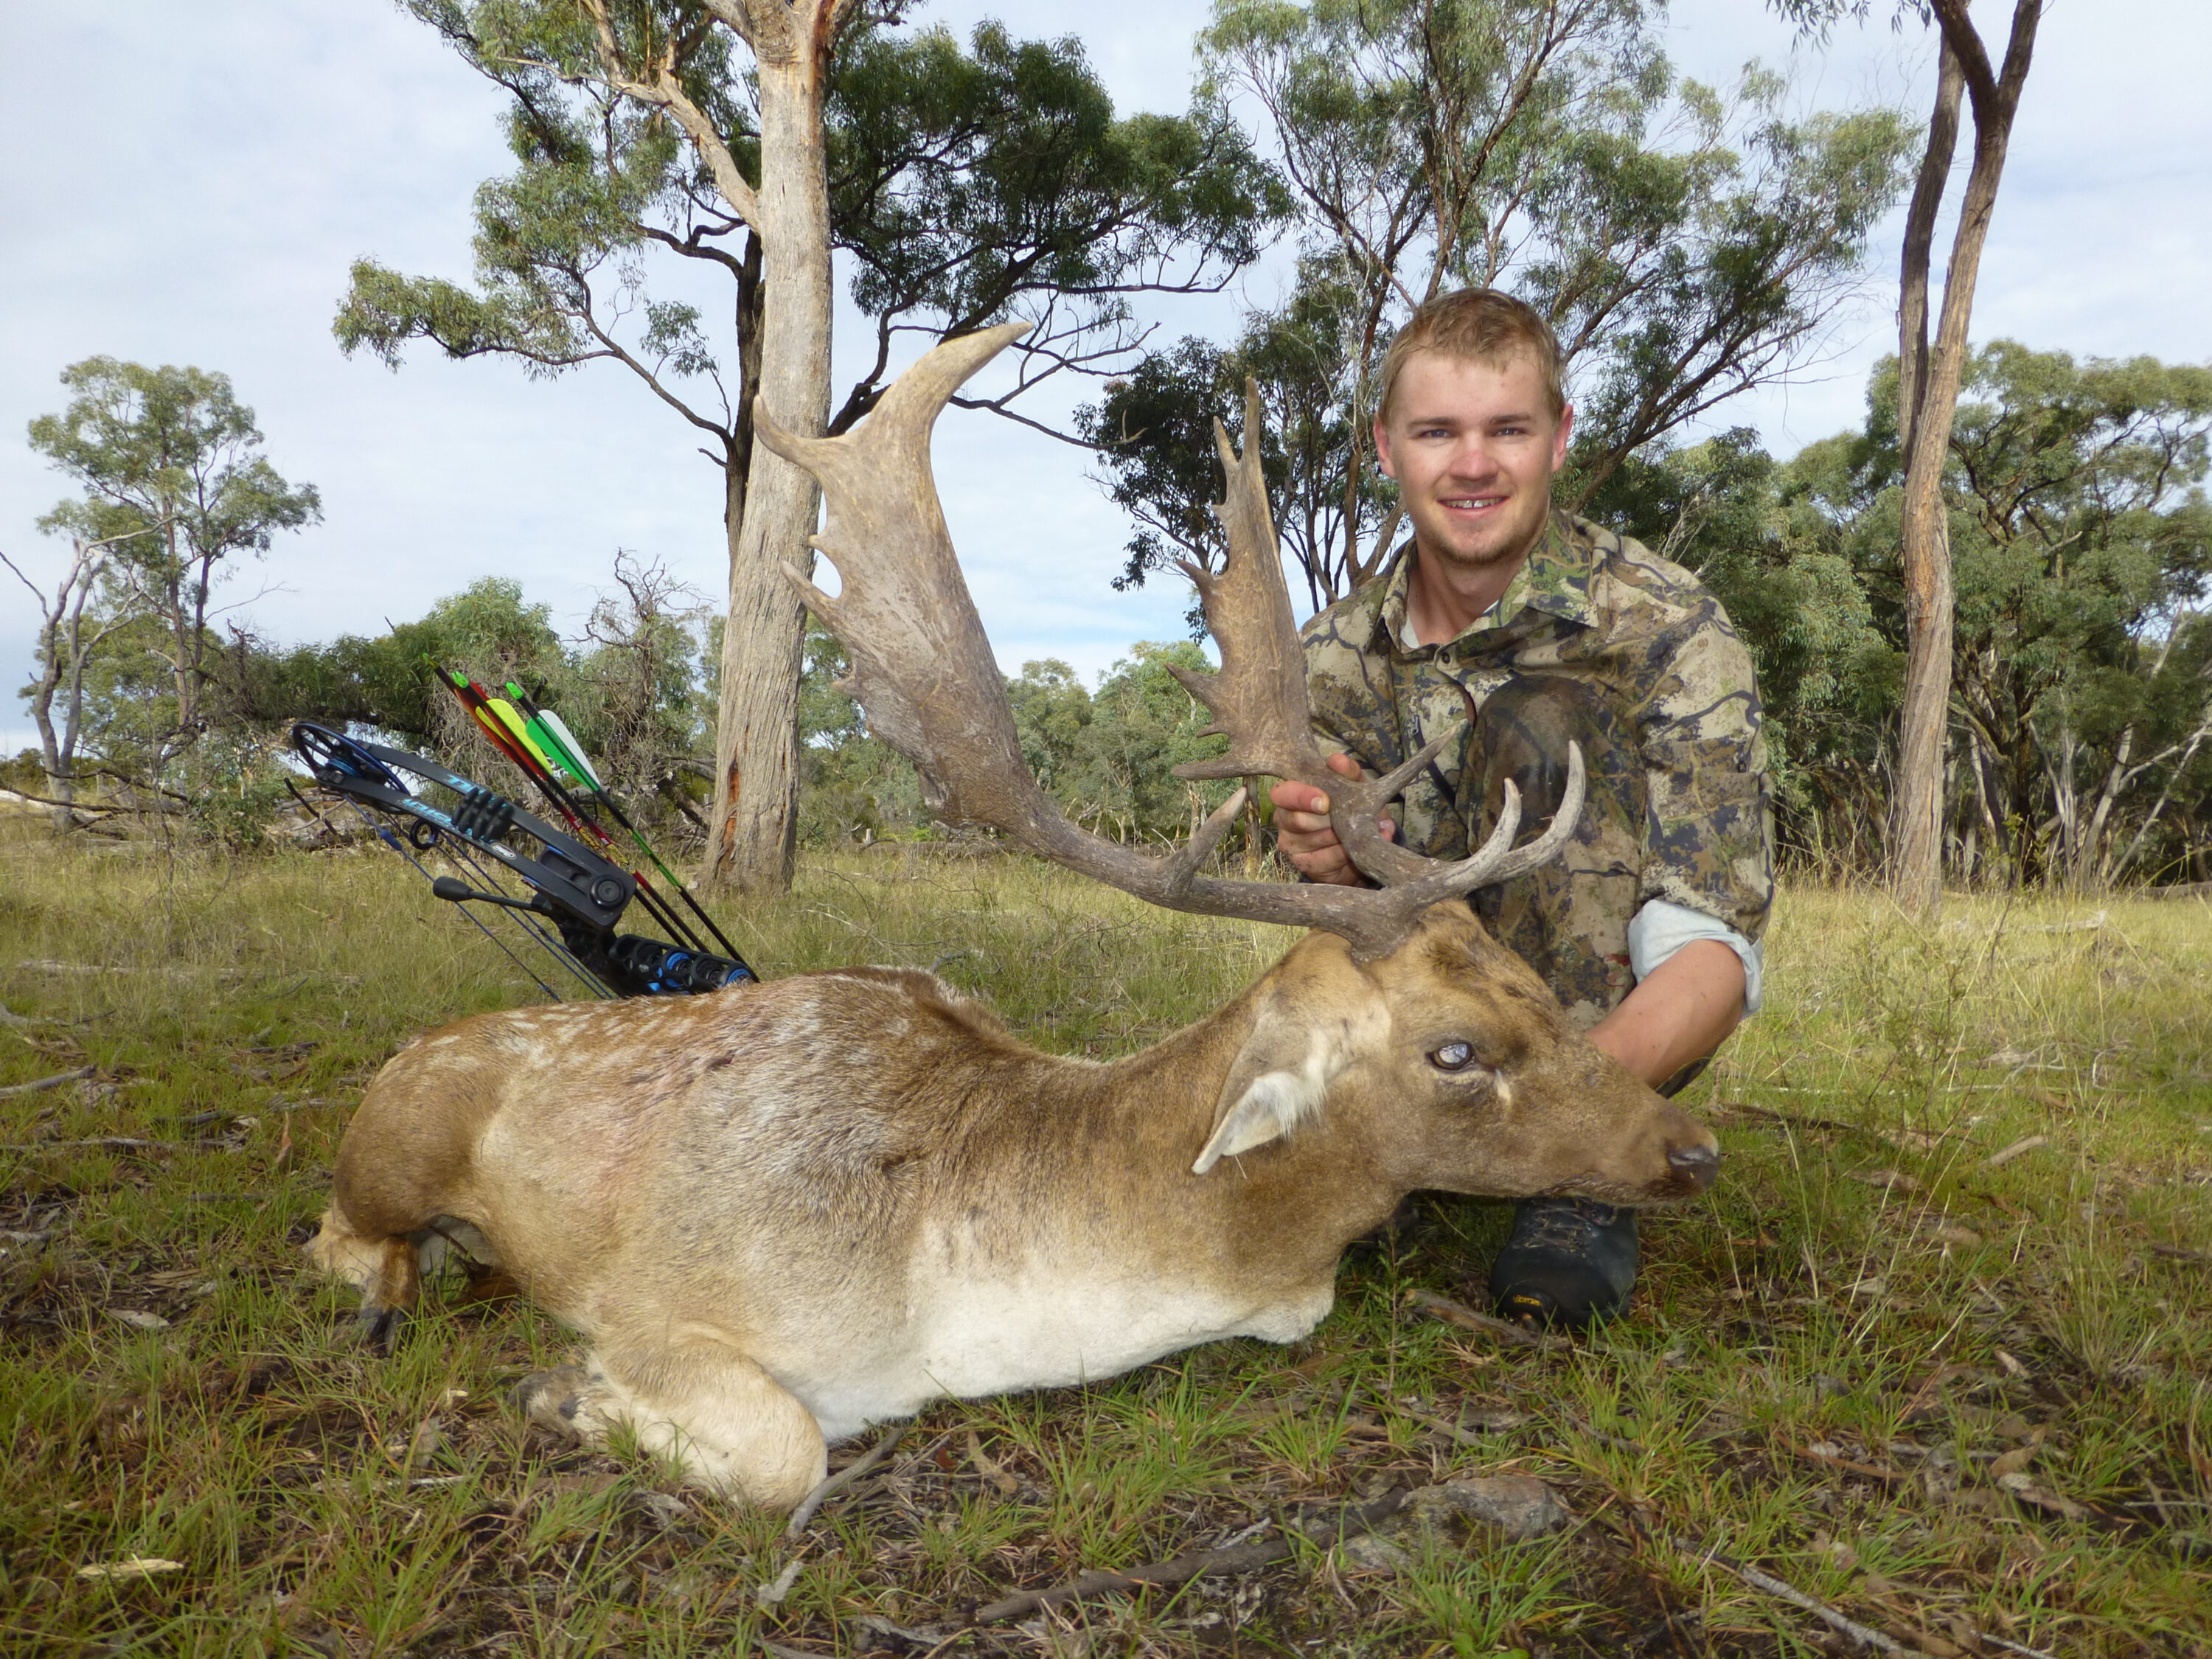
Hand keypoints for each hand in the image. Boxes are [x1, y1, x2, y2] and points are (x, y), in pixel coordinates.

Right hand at [1268, 752, 1395, 885]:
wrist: (1363, 844)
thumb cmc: (1352, 810)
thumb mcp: (1355, 787)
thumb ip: (1348, 772)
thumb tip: (1337, 760)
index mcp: (1292, 795)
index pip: (1282, 794)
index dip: (1301, 797)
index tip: (1325, 802)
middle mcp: (1285, 820)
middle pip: (1297, 820)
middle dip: (1327, 820)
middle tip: (1348, 818)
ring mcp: (1291, 845)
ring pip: (1313, 840)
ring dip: (1340, 836)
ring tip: (1358, 832)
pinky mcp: (1304, 865)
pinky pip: (1324, 860)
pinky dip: (1344, 854)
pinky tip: (1355, 848)